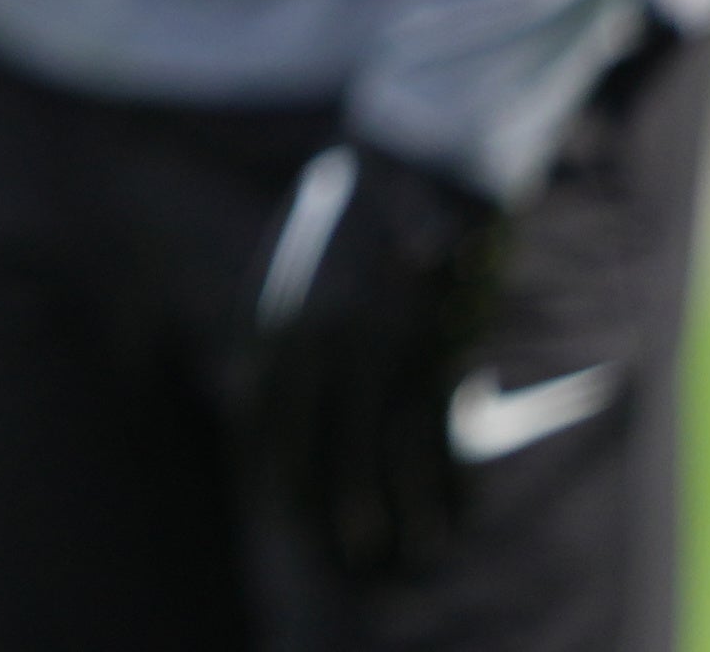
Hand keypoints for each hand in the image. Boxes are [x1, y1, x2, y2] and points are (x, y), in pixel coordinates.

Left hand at [244, 137, 511, 585]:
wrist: (410, 154)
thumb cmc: (352, 208)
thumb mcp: (302, 262)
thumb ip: (292, 323)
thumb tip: (255, 378)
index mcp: (285, 311)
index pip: (268, 405)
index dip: (275, 458)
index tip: (278, 503)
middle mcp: (328, 334)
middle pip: (329, 435)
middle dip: (337, 496)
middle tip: (344, 549)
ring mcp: (384, 341)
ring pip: (388, 442)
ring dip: (398, 502)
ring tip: (403, 554)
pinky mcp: (436, 340)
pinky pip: (438, 422)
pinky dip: (448, 471)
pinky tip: (454, 509)